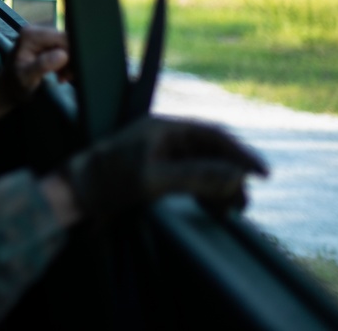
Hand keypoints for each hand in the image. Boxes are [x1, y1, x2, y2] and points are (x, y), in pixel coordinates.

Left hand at [0, 25, 70, 132]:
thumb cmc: (14, 85)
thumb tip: (63, 55)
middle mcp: (37, 30)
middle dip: (71, 59)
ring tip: (62, 77)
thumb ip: (43, 65)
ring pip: (68, 45)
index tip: (68, 71)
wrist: (8, 88)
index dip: (71, 53)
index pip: (62, 37)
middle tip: (66, 77)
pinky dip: (66, 62)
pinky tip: (61, 73)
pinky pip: (64, 49)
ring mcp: (41, 35)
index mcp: (30, 34)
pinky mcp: (46, 42)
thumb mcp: (27, 78)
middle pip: (67, 40)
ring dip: (69, 62)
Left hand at [63, 116, 269, 219]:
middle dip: (231, 176)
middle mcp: (164, 137)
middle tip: (245, 202)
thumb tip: (236, 176)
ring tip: (232, 211)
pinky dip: (204, 193)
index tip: (263, 174)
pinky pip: (189, 179)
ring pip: (202, 167)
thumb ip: (195, 175)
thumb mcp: (153, 178)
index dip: (240, 153)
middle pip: (210, 152)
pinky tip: (214, 209)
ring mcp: (159, 155)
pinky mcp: (154, 173)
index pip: (212, 134)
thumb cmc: (107, 179)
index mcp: (163, 127)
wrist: (75, 193)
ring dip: (220, 187)